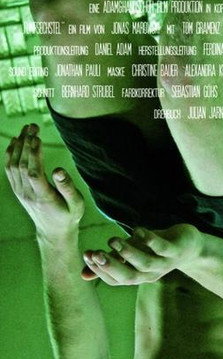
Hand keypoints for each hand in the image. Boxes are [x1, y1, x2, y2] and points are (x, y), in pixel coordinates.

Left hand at [4, 124, 83, 238]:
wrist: (54, 232)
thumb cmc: (69, 216)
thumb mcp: (76, 205)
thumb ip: (68, 188)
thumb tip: (58, 170)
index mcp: (43, 198)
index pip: (34, 173)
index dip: (34, 155)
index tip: (38, 137)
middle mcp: (28, 194)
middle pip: (22, 165)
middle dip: (26, 143)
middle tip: (33, 126)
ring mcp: (20, 192)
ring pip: (13, 165)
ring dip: (18, 146)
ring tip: (26, 129)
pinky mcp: (17, 190)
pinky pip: (9, 169)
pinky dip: (10, 154)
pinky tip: (16, 142)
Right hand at [81, 224, 202, 284]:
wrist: (189, 247)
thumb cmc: (154, 250)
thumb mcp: (129, 256)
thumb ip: (109, 263)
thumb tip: (83, 276)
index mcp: (137, 276)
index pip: (116, 280)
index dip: (100, 270)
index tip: (87, 255)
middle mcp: (150, 274)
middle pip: (129, 277)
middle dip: (111, 266)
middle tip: (96, 254)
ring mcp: (164, 263)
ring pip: (145, 263)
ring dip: (128, 253)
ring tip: (113, 240)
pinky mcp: (175, 250)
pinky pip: (162, 247)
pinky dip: (149, 239)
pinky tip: (137, 230)